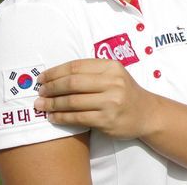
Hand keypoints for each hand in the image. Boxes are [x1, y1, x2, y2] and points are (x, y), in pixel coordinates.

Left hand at [34, 59, 154, 138]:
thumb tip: (57, 74)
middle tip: (40, 92)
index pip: (77, 66)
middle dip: (52, 87)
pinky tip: (53, 117)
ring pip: (73, 101)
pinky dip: (61, 117)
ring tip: (41, 105)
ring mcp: (110, 101)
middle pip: (73, 82)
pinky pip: (77, 117)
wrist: (147, 113)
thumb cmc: (125, 92)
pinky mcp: (107, 119)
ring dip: (52, 103)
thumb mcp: (114, 75)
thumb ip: (92, 72)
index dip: (56, 71)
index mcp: (111, 67)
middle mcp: (113, 82)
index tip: (42, 77)